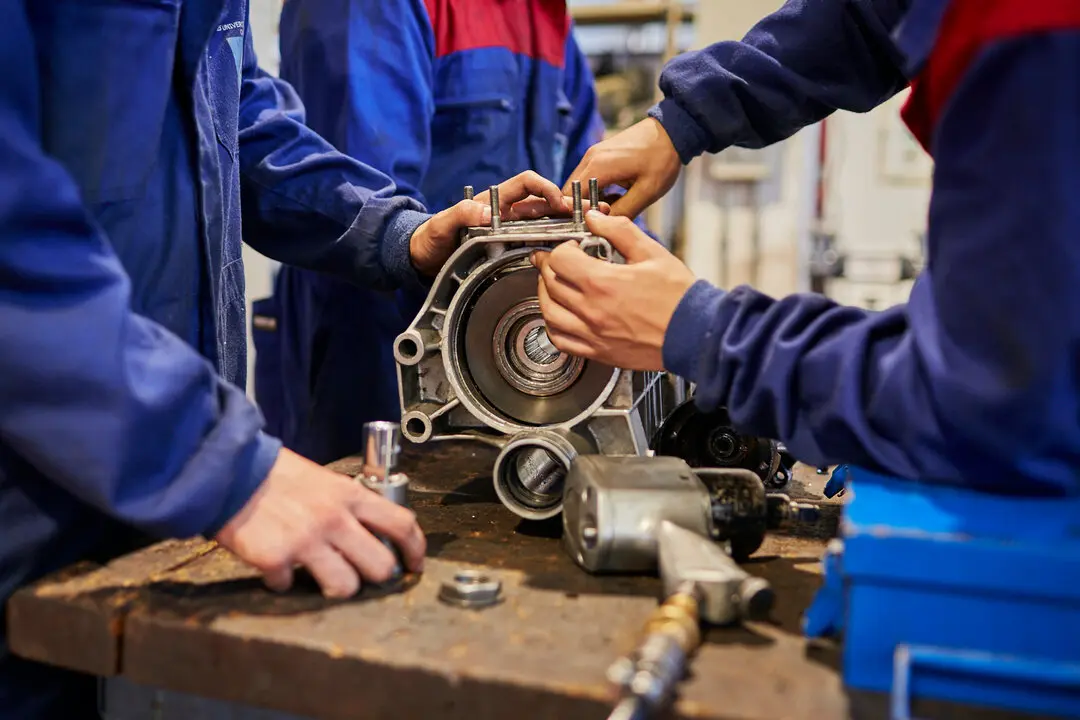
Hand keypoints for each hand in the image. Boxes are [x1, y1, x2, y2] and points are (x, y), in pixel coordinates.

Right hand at [215, 448, 425, 598]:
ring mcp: (306, 541)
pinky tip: (276, 568)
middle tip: (364, 575)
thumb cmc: (275, 475)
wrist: (230, 470)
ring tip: (321, 579)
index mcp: (350, 496)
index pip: (401, 524)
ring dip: (335, 588)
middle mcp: (334, 519)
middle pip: (381, 566)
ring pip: (345, 586)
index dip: (415, 550)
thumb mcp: (324, 480)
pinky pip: (289, 586)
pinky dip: (282, 582)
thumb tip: (371, 531)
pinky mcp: (276, 558)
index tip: (414, 564)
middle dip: (377, 577)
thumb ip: (349, 505)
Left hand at [409, 170, 599, 275]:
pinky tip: (575, 248)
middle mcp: (508, 214)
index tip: (559, 201)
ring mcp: (512, 232)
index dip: (545, 188)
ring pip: (547, 222)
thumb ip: (460, 214)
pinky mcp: (512, 249)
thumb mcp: (441, 225)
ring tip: (595, 224)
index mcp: (495, 201)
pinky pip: (538, 242)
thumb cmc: (430, 239)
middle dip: (569, 204)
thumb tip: (485, 212)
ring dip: (570, 222)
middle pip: (545, 203)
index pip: (527, 184)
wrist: (421, 259)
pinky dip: (558, 242)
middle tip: (594, 210)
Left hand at [531, 211, 695, 369]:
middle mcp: (592, 310)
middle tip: (558, 261)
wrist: (696, 334)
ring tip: (555, 286)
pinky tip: (561, 316)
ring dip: (547, 295)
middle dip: (550, 267)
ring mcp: (592, 334)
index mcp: (603, 283)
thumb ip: (619, 230)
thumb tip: (594, 218)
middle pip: (551, 284)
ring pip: (549, 314)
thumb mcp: (652, 253)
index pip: (559, 259)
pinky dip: (554, 326)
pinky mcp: (598, 351)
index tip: (572, 247)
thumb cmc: (679, 297)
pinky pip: (561, 341)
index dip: (562, 248)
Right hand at [563, 118, 680, 218]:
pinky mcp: (600, 155)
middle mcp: (590, 158)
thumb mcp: (647, 192)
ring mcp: (593, 154)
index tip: (592, 227)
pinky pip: (589, 178)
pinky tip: (616, 197)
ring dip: (591, 200)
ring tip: (614, 208)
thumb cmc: (662, 159)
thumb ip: (623, 212)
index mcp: (598, 167)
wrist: (671, 130)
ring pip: (579, 186)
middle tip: (604, 221)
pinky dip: (596, 191)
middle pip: (571, 192)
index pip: (570, 198)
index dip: (577, 215)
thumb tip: (604, 227)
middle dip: (583, 209)